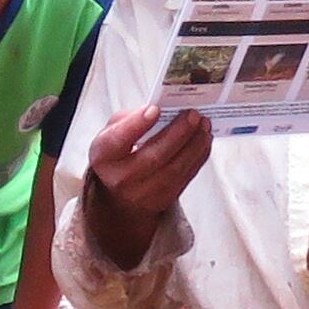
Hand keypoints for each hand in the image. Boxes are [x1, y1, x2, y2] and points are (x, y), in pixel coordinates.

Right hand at [81, 103, 213, 229]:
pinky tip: (204, 140)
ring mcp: (144, 193)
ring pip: (174, 169)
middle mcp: (121, 178)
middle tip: (193, 114)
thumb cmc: (118, 155)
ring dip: (194, 145)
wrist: (119, 195)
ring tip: (204, 125)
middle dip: (177, 133)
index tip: (154, 109)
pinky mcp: (163, 199)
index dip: (136, 125)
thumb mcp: (112, 134)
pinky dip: (198, 156)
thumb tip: (157, 111)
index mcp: (104, 156)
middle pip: (153, 157)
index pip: (117, 141)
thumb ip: (129, 119)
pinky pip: (185, 177)